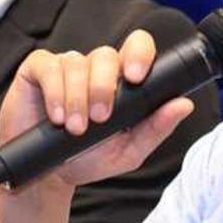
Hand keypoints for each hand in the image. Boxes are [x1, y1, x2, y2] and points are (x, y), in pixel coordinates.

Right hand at [0, 30, 194, 192]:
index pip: (137, 47)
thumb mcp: (128, 151)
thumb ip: (156, 128)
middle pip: (106, 55)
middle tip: (100, 119)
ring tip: (75, 128)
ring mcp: (66, 66)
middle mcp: (94, 67)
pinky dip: (55, 93)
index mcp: (121, 79)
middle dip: (104, 87)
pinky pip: (50, 68)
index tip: (136, 77)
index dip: (140, 53)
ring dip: (78, 97)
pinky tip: (57, 116)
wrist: (48, 175)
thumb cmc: (89, 158)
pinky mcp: (38, 70)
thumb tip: (184, 105)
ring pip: (77, 63)